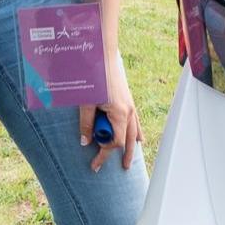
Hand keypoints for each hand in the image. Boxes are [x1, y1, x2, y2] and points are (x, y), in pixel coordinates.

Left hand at [80, 52, 141, 172]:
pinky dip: (136, 132)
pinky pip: (136, 121)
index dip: (105, 154)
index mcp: (119, 113)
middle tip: (122, 169)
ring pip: (134, 131)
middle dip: (125, 156)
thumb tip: (85, 142)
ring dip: (132, 146)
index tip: (95, 162)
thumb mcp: (86, 102)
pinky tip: (139, 139)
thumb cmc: (94, 77)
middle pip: (128, 140)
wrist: (104, 55)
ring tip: (130, 159)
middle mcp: (128, 111)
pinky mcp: (128, 100)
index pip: (116, 142)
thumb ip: (85, 123)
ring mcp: (130, 105)